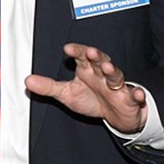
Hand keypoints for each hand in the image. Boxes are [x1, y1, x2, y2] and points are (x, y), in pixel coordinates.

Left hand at [24, 43, 147, 133]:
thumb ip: (48, 87)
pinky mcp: (130, 99)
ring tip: (108, 68)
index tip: (68, 49)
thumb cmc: (91, 98)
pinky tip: (136, 93)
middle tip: (90, 52)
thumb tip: (27, 81)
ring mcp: (117, 86)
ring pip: (116, 76)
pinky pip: (135, 96)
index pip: (81, 56)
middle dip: (96, 56)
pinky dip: (136, 94)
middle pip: (100, 61)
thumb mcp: (67, 94)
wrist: (115, 115)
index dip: (76, 51)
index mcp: (87, 69)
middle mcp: (102, 74)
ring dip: (113, 71)